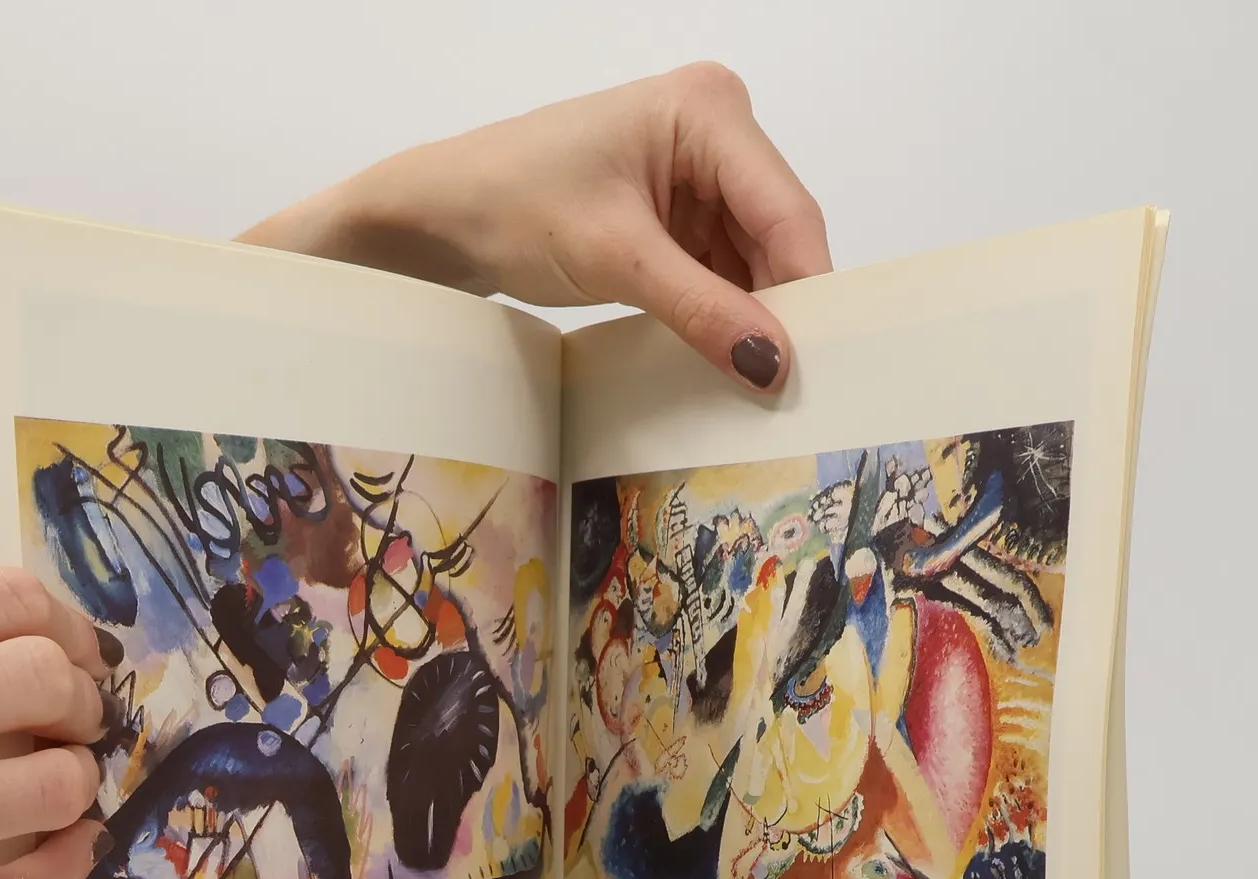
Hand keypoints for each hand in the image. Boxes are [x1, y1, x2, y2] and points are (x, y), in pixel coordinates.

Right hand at [0, 568, 119, 878]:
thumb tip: (29, 646)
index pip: (0, 600)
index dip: (64, 629)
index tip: (71, 657)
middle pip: (41, 680)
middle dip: (81, 703)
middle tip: (71, 726)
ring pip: (51, 786)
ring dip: (73, 786)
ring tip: (55, 791)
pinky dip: (65, 866)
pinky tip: (61, 851)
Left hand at [243, 64, 830, 392]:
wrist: (439, 216)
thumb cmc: (511, 206)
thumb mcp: (616, 261)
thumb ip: (703, 310)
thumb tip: (774, 367)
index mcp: (709, 110)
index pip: (786, 210)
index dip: (806, 289)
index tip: (817, 365)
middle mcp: (715, 128)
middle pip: (777, 234)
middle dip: (781, 307)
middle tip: (793, 389)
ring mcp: (696, 171)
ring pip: (753, 259)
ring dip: (752, 318)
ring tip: (758, 384)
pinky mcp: (675, 212)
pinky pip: (720, 269)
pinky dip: (722, 313)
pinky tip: (724, 357)